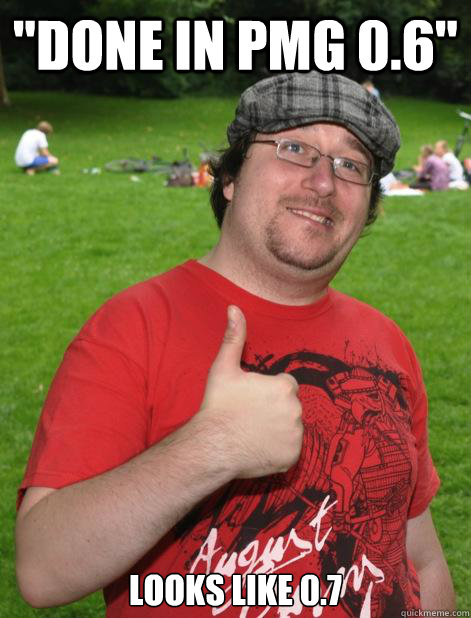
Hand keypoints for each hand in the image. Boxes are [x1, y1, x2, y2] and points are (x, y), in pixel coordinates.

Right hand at [197, 305, 303, 478]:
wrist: (212, 445)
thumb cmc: (218, 406)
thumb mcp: (224, 368)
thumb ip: (234, 337)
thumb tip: (234, 308)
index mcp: (285, 387)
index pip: (286, 386)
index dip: (268, 392)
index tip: (251, 400)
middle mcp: (296, 410)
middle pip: (290, 407)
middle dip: (275, 410)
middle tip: (251, 417)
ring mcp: (296, 435)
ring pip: (291, 428)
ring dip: (278, 430)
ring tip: (253, 432)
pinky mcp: (293, 457)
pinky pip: (290, 450)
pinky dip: (278, 450)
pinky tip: (259, 447)